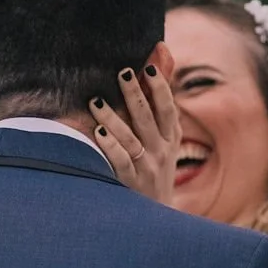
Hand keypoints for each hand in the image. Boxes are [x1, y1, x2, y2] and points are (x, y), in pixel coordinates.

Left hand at [90, 66, 179, 204]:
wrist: (156, 217)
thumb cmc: (156, 166)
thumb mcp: (166, 136)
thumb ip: (160, 94)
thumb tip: (162, 50)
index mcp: (171, 137)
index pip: (168, 108)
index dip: (160, 88)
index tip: (148, 68)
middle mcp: (161, 151)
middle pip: (148, 119)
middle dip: (135, 95)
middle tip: (122, 72)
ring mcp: (147, 168)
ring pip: (130, 139)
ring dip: (113, 119)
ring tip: (96, 101)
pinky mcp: (131, 183)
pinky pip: (120, 162)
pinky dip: (110, 147)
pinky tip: (98, 133)